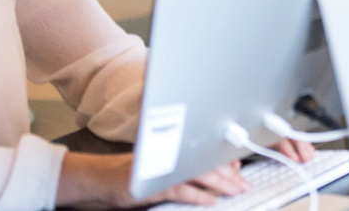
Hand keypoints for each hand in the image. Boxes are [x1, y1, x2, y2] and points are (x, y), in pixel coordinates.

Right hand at [56, 140, 314, 208]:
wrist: (105, 179)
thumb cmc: (138, 173)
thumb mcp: (166, 166)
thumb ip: (190, 165)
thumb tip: (222, 168)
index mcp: (174, 147)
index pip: (204, 149)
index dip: (224, 158)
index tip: (239, 167)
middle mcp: (169, 153)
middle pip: (205, 161)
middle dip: (228, 172)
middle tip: (244, 182)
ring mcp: (161, 168)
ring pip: (197, 173)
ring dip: (219, 182)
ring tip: (236, 190)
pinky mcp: (152, 184)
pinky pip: (179, 189)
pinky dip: (197, 195)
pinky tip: (211, 200)